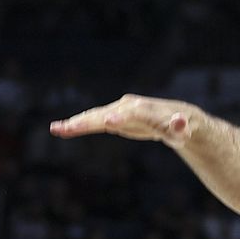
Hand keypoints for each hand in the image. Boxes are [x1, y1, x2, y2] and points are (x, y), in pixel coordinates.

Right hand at [49, 94, 195, 148]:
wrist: (176, 117)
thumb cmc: (180, 128)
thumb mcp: (182, 131)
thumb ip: (179, 127)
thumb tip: (180, 122)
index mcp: (146, 110)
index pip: (133, 114)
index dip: (122, 119)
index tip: (108, 122)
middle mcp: (130, 106)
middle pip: (107, 114)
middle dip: (90, 121)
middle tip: (71, 128)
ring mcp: (119, 110)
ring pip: (95, 116)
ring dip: (76, 123)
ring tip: (57, 128)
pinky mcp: (112, 116)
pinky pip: (92, 119)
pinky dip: (77, 124)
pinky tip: (59, 129)